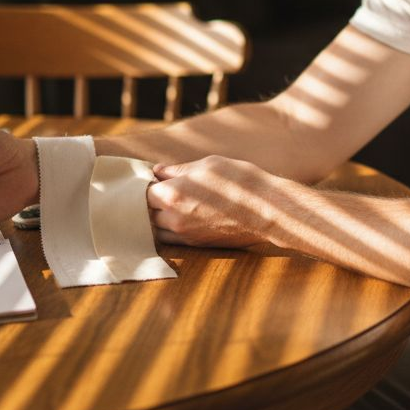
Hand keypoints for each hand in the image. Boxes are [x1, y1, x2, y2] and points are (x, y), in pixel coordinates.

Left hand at [147, 156, 277, 248]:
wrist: (267, 210)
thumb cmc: (239, 181)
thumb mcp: (208, 165)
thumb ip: (178, 170)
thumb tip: (158, 171)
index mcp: (171, 194)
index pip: (142, 191)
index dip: (147, 183)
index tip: (154, 177)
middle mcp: (173, 218)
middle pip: (145, 212)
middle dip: (149, 202)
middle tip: (160, 189)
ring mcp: (184, 235)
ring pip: (156, 229)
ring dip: (157, 218)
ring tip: (170, 204)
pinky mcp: (196, 244)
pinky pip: (171, 239)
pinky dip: (169, 229)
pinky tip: (181, 216)